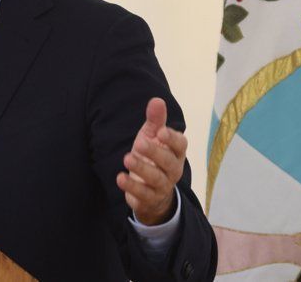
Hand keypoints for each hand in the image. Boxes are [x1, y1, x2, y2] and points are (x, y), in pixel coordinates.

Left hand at [116, 97, 186, 224]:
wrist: (150, 190)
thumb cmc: (152, 157)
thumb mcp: (152, 137)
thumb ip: (155, 120)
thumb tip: (157, 100)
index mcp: (175, 153)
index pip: (180, 145)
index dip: (172, 139)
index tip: (161, 132)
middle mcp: (173, 170)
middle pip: (168, 162)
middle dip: (154, 153)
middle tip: (138, 143)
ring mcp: (162, 186)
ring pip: (156, 179)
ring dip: (141, 169)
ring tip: (126, 159)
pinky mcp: (149, 199)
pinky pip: (143, 195)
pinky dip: (132, 188)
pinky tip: (120, 178)